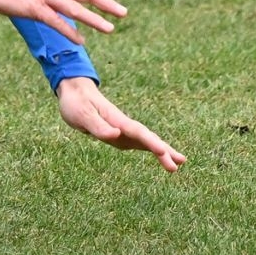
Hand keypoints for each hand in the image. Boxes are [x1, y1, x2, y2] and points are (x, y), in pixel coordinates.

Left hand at [56, 77, 184, 171]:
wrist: (74, 90)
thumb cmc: (76, 102)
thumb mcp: (82, 115)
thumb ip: (98, 126)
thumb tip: (116, 135)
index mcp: (116, 119)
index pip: (137, 132)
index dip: (150, 142)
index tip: (163, 151)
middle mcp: (123, 124)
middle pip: (147, 137)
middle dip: (164, 150)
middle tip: (181, 163)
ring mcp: (122, 129)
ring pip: (145, 141)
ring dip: (162, 151)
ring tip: (179, 163)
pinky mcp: (118, 133)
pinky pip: (138, 142)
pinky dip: (151, 149)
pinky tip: (160, 155)